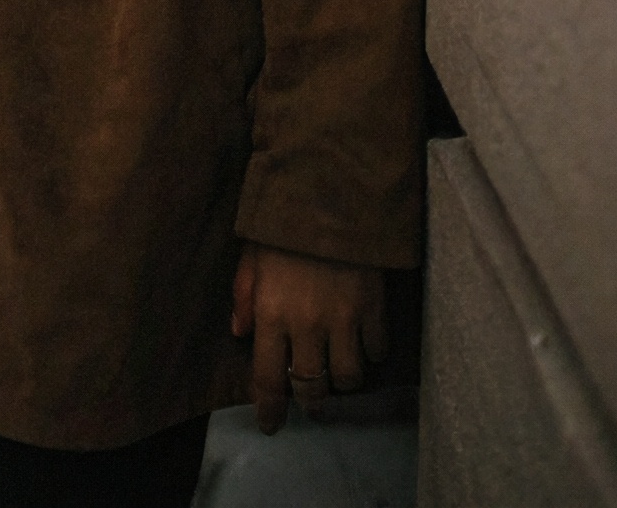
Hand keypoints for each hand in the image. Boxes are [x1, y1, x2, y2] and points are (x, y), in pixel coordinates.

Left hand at [231, 240, 387, 434]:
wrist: (329, 190)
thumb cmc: (282, 223)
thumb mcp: (250, 255)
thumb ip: (242, 296)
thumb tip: (239, 333)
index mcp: (270, 314)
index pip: (268, 379)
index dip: (269, 409)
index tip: (271, 426)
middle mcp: (306, 325)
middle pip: (311, 385)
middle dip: (310, 401)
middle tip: (311, 403)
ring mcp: (343, 319)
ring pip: (347, 377)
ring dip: (342, 383)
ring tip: (339, 376)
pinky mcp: (373, 307)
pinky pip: (376, 349)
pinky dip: (371, 354)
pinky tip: (365, 347)